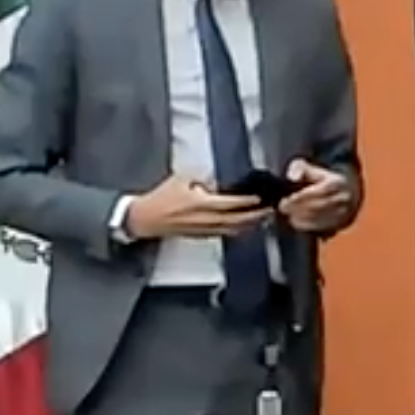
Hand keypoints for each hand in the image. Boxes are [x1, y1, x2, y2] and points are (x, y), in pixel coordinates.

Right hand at [126, 174, 269, 240]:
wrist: (144, 219)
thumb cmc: (160, 198)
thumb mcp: (181, 179)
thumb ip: (202, 179)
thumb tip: (218, 182)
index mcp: (199, 204)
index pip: (229, 204)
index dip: (246, 203)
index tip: (259, 199)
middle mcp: (204, 219)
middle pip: (236, 220)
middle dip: (255, 216)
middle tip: (270, 210)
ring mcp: (203, 230)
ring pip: (232, 229)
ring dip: (249, 225)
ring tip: (264, 218)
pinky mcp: (201, 235)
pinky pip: (224, 234)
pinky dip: (238, 230)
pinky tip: (247, 226)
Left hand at [277, 159, 353, 233]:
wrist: (346, 192)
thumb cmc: (323, 180)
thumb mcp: (312, 169)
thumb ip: (300, 168)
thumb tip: (292, 177)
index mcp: (337, 182)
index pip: (316, 192)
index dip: (298, 198)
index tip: (284, 200)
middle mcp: (343, 198)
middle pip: (316, 206)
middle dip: (296, 208)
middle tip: (283, 207)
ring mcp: (343, 212)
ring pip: (317, 218)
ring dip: (298, 217)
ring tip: (289, 213)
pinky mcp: (339, 223)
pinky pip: (319, 227)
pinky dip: (304, 225)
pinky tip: (296, 220)